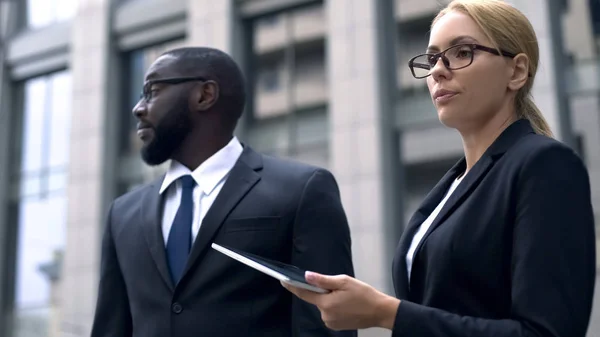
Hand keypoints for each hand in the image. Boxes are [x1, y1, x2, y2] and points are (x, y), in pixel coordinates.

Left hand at [281, 271, 399, 330]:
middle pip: (317, 299)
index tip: (283, 280)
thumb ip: (323, 280)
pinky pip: (330, 313)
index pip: (304, 294)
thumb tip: (307, 276)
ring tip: (347, 298)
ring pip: (324, 306)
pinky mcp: (336, 326)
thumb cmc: (364, 294)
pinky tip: (347, 305)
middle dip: (324, 292)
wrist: (380, 311)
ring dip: (331, 300)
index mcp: (326, 303)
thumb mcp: (344, 282)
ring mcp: (330, 322)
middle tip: (340, 288)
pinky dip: (335, 307)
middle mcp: (325, 315)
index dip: (292, 286)